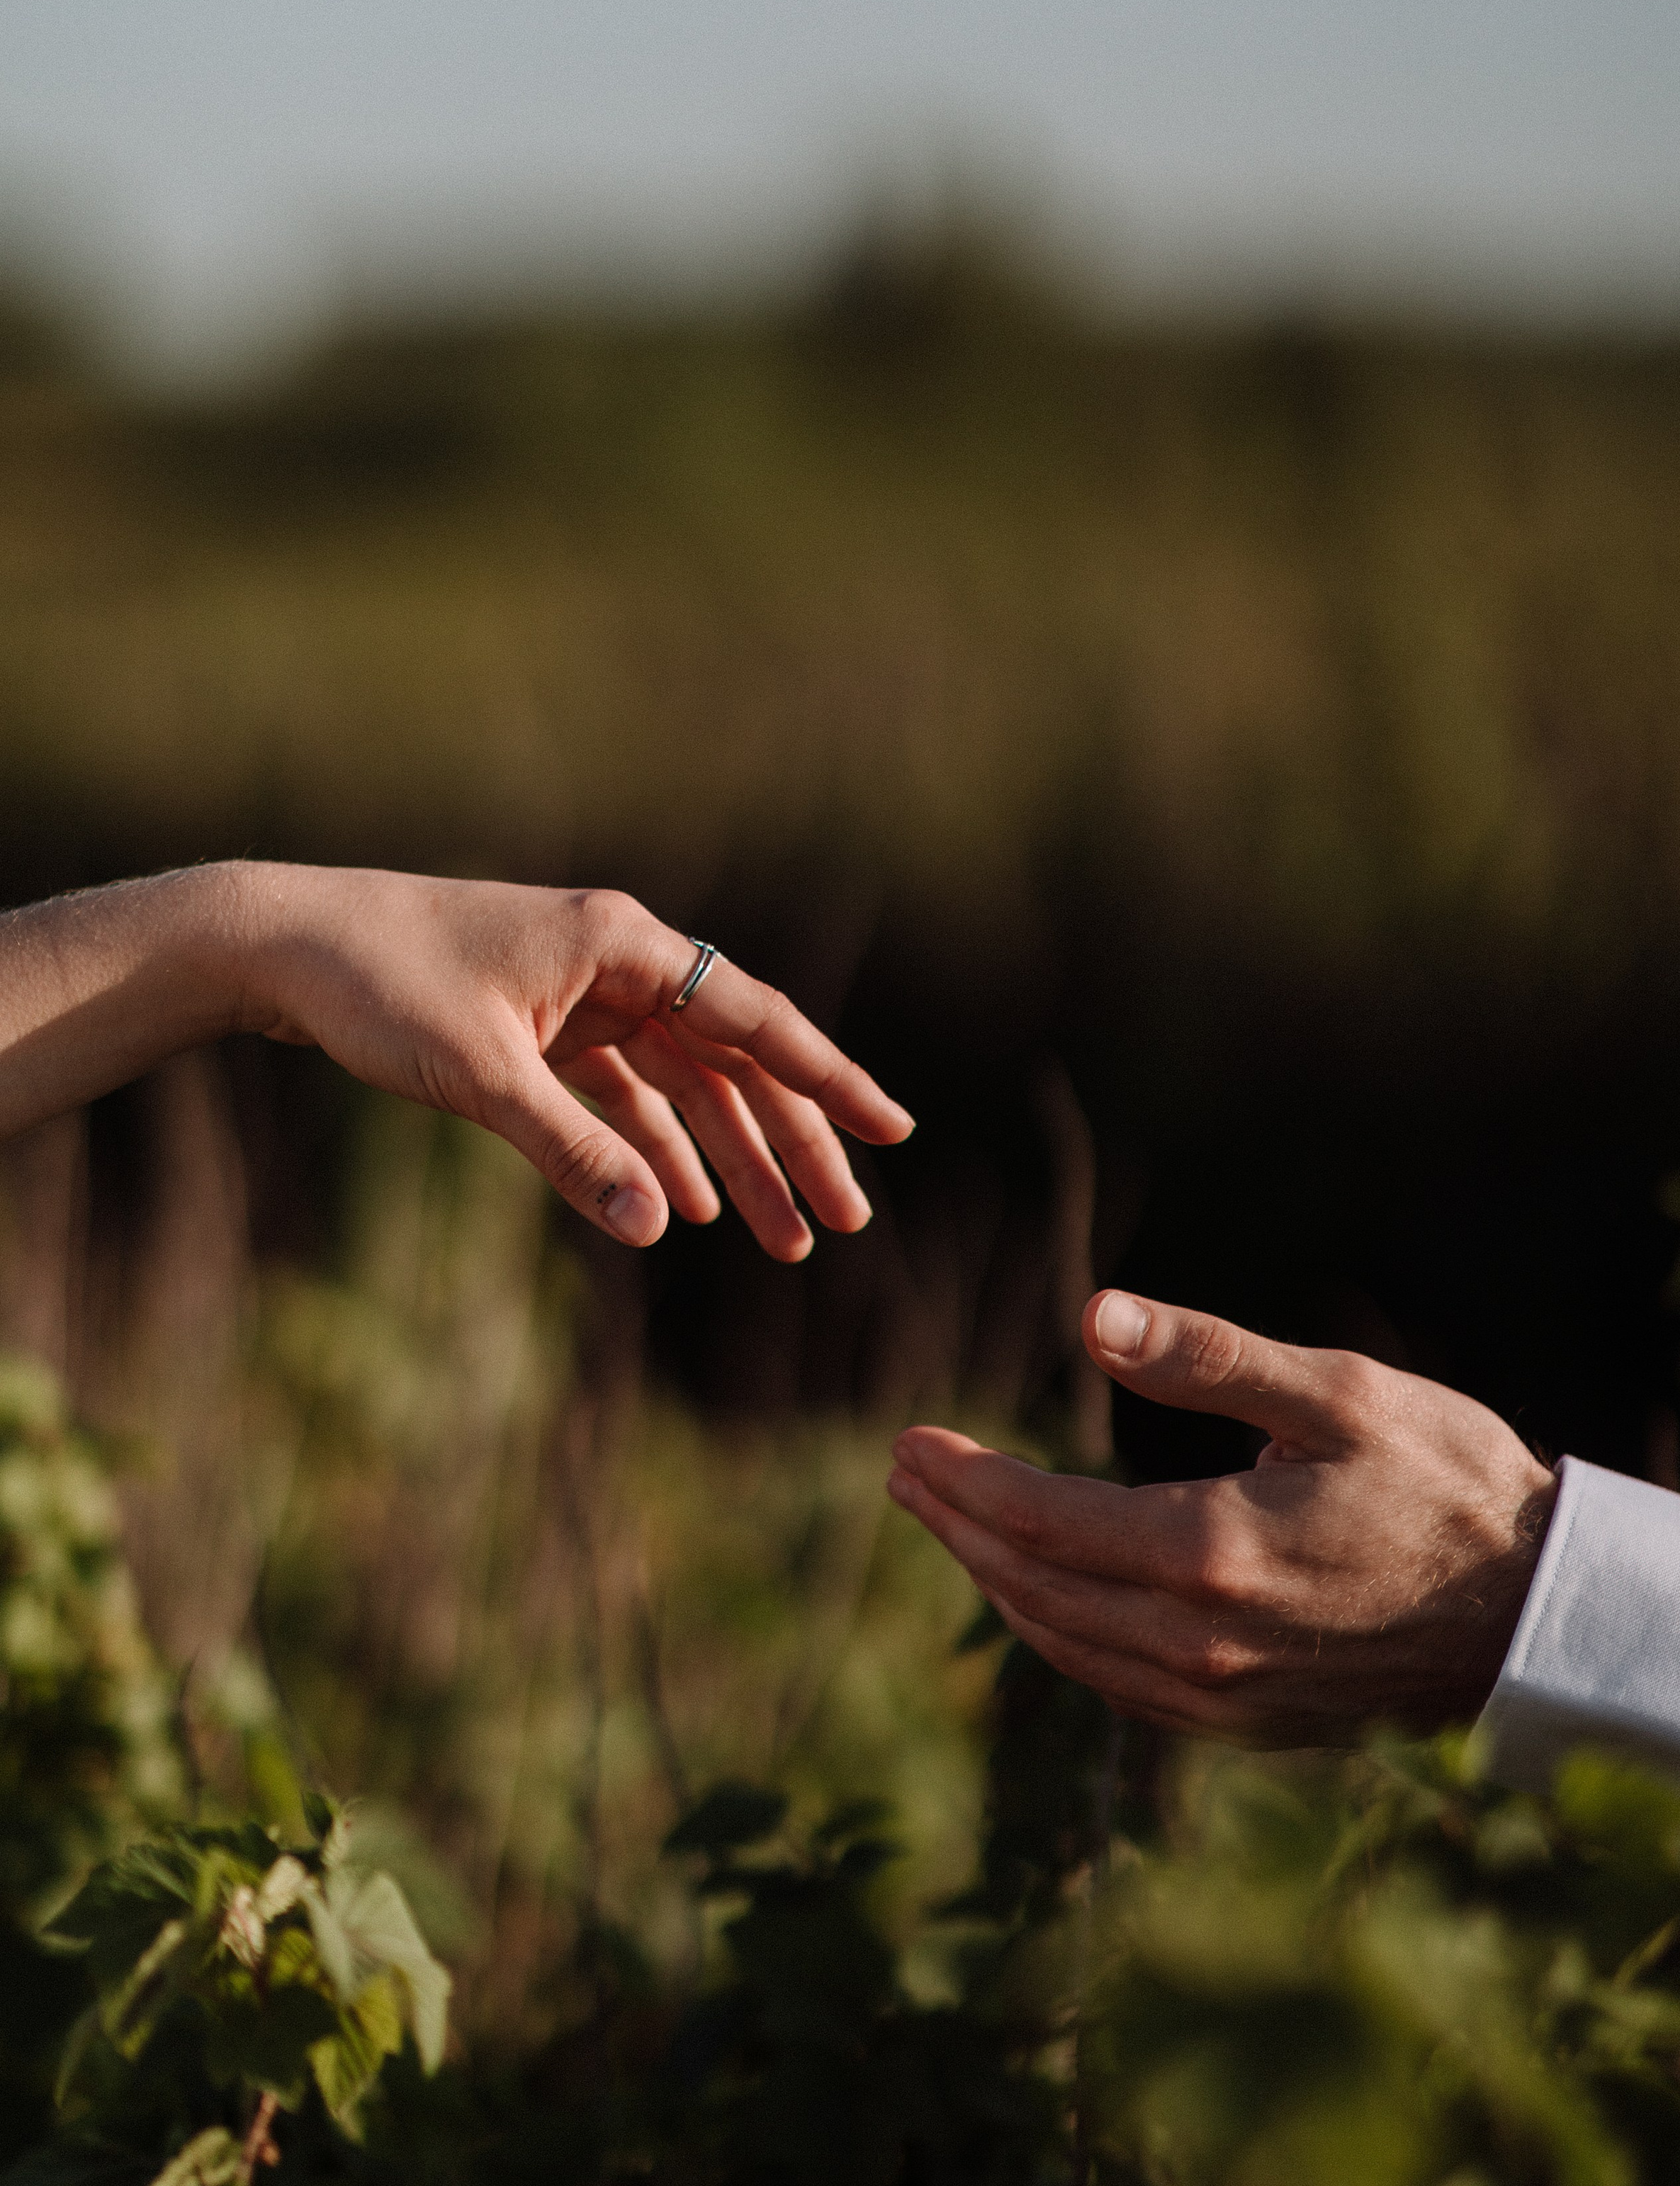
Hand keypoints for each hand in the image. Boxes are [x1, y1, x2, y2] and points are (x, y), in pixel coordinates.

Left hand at [245, 867, 911, 1255]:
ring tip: (780, 1241)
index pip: (754, 1019)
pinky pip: (624, 1096)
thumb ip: (574, 1152)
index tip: (893, 1132)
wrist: (280, 944)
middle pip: (733, 1061)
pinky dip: (655, 1151)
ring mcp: (581, 995)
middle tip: (840, 1226)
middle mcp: (616, 962)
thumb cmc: (378, 985)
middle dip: (791, 1146)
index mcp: (621, 945)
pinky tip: (682, 1209)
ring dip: (729, 1162)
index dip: (830, 1083)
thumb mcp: (481, 1076)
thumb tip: (656, 1231)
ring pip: (684, 1086)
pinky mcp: (542, 1027)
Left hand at [887, 1290, 1554, 1744]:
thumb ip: (1209, 1357)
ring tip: (956, 1529)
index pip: (1038, 1520)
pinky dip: (1063, 1636)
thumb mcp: (1338, 1392)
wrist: (1539, 1612)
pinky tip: (1046, 1599)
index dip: (963, 1481)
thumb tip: (1094, 1315)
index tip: (908, 1443)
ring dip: (999, 1583)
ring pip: (1067, 1643)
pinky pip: (1118, 1685)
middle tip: (908, 1478)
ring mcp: (1219, 1695)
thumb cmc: (1447, 1482)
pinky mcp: (1245, 1724)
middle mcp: (1198, 1640)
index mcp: (1208, 1552)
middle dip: (958, 1529)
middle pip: (1032, 1586)